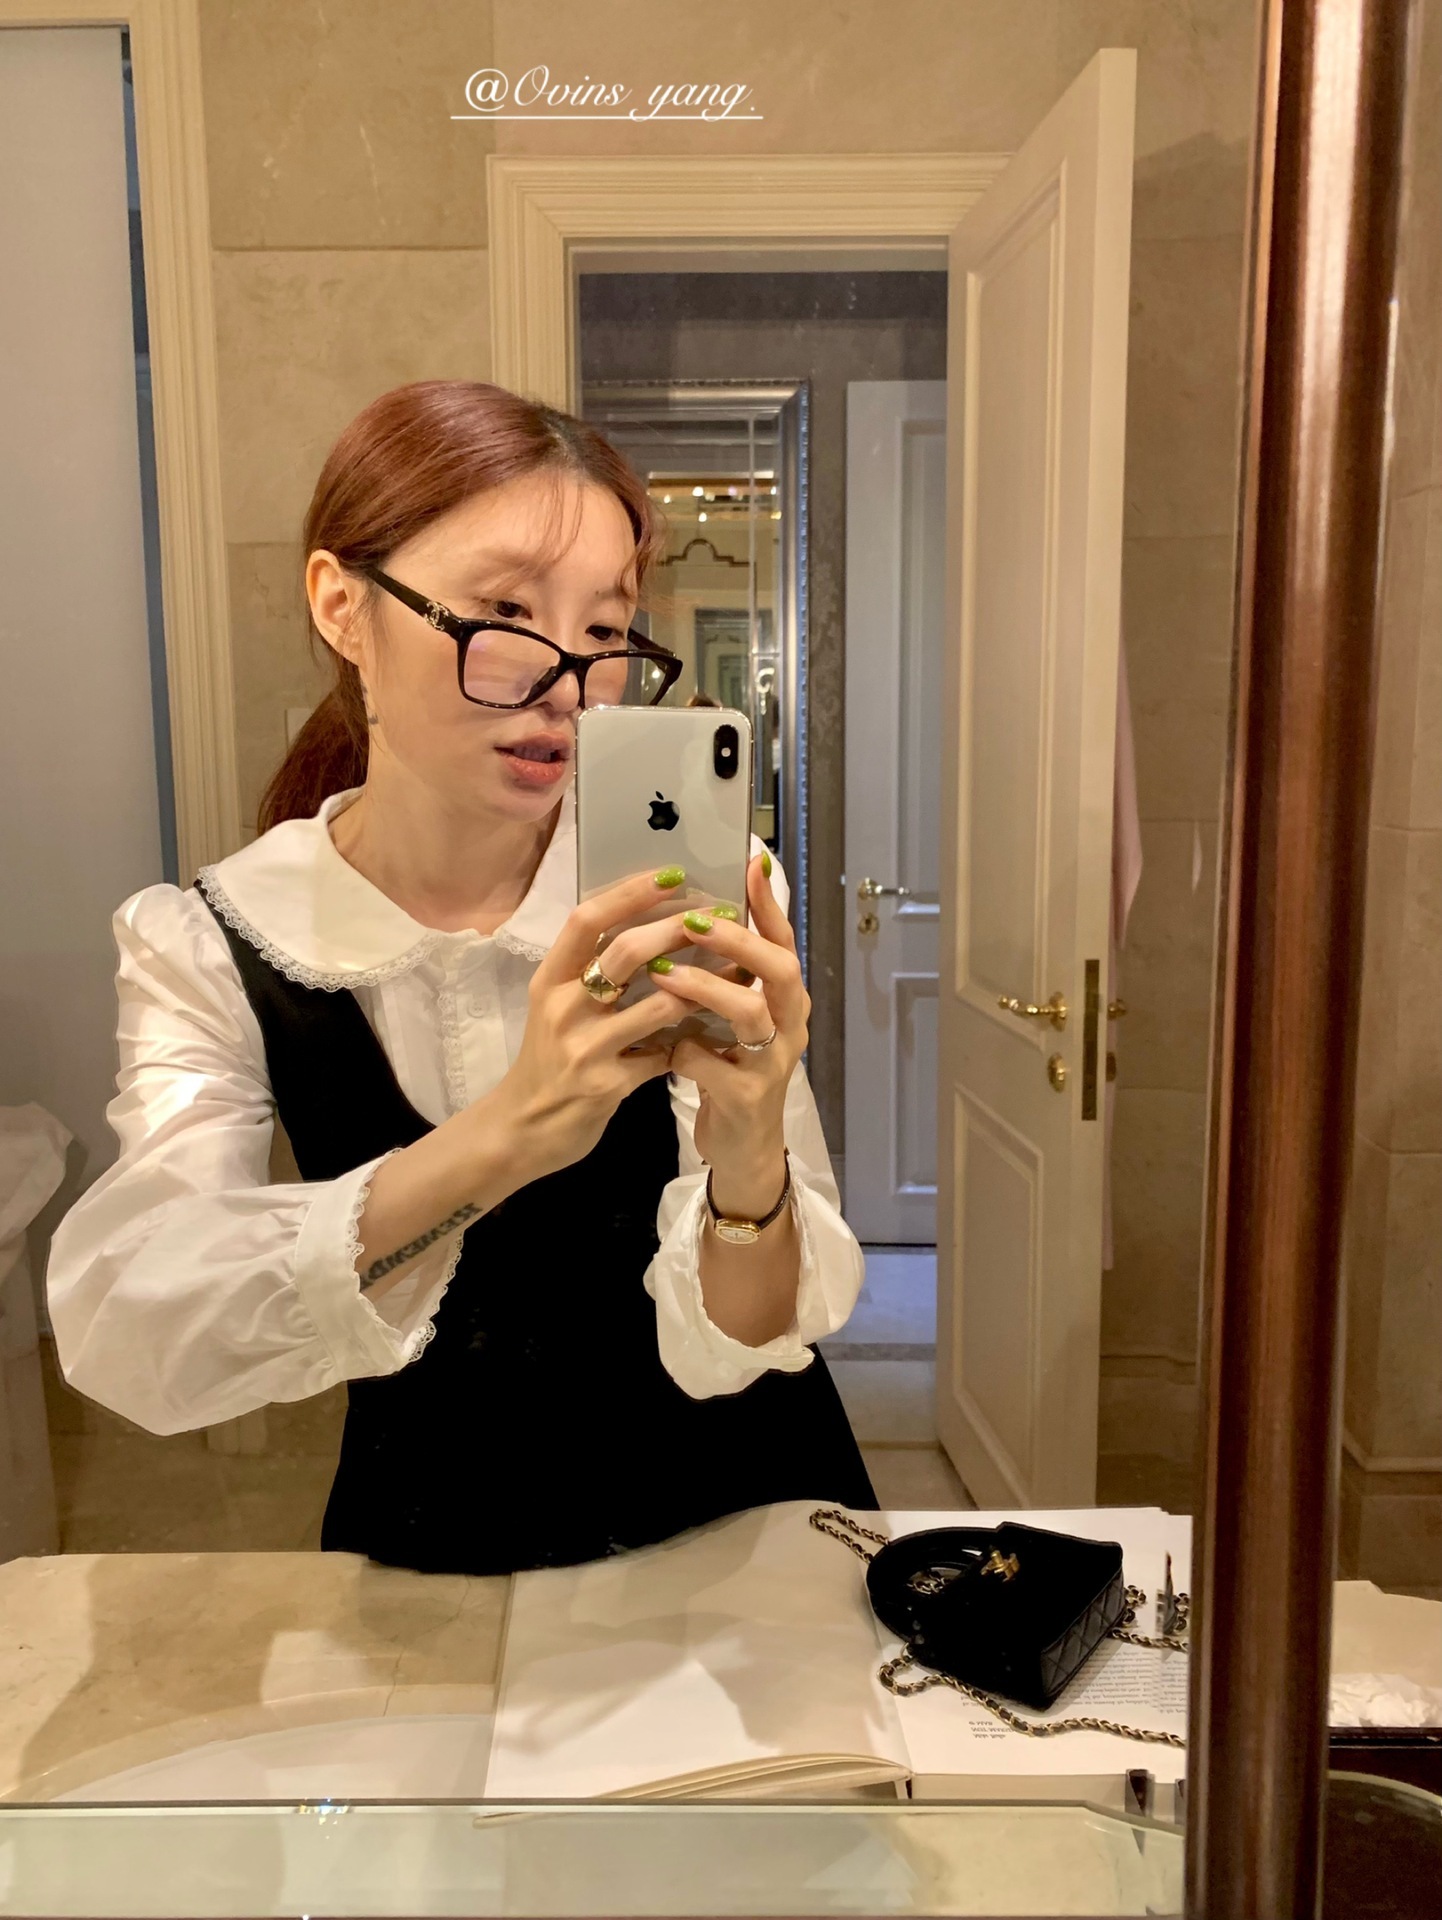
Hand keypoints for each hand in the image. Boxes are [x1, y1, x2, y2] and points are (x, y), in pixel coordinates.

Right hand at [497, 866, 696, 1179]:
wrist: (522, 1128)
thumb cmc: (547, 1058)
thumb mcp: (556, 1006)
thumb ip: (591, 970)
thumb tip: (648, 923)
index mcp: (549, 979)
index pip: (586, 919)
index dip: (630, 892)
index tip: (673, 874)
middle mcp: (563, 1007)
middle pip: (625, 953)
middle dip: (678, 932)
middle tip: (717, 919)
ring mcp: (584, 1047)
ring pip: (656, 1004)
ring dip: (701, 987)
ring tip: (735, 972)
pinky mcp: (606, 1084)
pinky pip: (662, 1054)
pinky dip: (691, 1040)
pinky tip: (716, 1029)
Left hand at [660, 853, 807, 1215]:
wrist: (741, 1148)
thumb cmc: (729, 1071)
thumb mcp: (730, 1019)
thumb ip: (722, 977)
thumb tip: (692, 915)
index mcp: (785, 1000)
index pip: (782, 940)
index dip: (768, 904)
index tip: (750, 863)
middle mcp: (790, 1026)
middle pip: (782, 970)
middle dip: (739, 941)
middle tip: (694, 921)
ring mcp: (773, 1063)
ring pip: (752, 1013)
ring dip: (706, 989)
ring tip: (664, 974)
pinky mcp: (747, 1099)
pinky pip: (714, 1066)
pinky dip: (685, 1053)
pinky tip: (665, 1049)